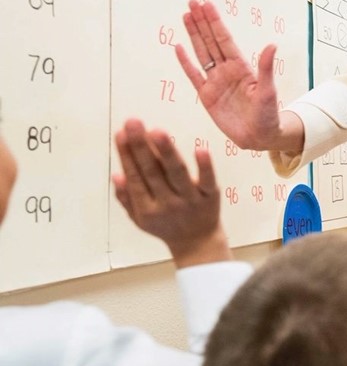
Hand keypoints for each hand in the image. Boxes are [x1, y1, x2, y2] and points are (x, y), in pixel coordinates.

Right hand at [112, 118, 231, 267]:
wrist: (198, 243)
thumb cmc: (165, 225)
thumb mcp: (140, 218)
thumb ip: (126, 198)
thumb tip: (116, 174)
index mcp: (147, 209)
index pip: (135, 178)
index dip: (127, 156)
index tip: (120, 133)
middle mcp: (168, 204)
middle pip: (153, 173)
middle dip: (141, 147)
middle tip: (133, 122)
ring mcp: (190, 200)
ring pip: (177, 174)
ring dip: (167, 152)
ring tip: (157, 131)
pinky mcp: (211, 196)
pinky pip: (207, 180)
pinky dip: (204, 166)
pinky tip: (200, 149)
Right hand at [175, 0, 291, 150]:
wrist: (259, 137)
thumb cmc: (268, 114)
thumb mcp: (268, 91)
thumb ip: (266, 68)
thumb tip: (272, 45)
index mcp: (241, 67)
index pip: (224, 39)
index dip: (215, 22)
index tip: (206, 4)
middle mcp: (226, 71)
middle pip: (210, 41)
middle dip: (201, 22)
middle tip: (191, 2)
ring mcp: (215, 82)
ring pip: (201, 53)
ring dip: (193, 35)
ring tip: (185, 16)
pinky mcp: (206, 96)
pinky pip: (193, 75)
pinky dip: (185, 62)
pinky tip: (178, 47)